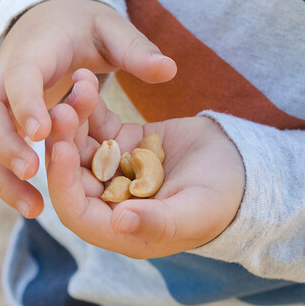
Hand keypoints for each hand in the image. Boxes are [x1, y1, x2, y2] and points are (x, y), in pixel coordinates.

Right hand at [0, 0, 176, 216]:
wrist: (49, 21)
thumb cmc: (84, 27)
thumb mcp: (112, 29)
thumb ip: (136, 49)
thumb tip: (169, 70)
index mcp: (34, 50)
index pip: (20, 75)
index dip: (27, 103)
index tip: (41, 133)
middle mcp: (3, 75)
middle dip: (2, 144)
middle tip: (32, 173)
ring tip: (33, 208)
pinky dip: (2, 179)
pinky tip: (31, 204)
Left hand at [45, 71, 244, 258]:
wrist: (242, 167)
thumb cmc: (223, 201)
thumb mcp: (194, 213)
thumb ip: (158, 222)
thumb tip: (118, 223)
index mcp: (120, 227)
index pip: (77, 210)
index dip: (64, 183)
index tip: (62, 151)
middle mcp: (109, 199)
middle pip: (74, 173)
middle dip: (64, 143)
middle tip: (61, 111)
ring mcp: (114, 169)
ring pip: (83, 145)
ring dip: (75, 119)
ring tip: (77, 87)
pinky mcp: (123, 142)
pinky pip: (100, 124)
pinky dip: (91, 105)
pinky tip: (85, 78)